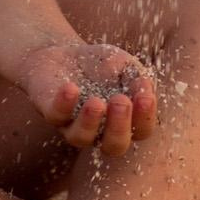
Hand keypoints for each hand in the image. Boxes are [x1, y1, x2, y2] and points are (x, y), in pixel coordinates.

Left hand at [12, 39, 158, 155]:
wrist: (64, 54)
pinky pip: (56, 116)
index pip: (141, 130)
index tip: (145, 98)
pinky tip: (71, 88)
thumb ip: (137, 77)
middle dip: (119, 127)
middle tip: (121, 102)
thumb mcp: (125, 65)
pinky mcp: (52, 113)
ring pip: (80, 138)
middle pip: (114, 146)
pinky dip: (64, 104)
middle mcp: (100, 131)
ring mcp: (73, 125)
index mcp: (124, 121)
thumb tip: (146, 90)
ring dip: (90, 122)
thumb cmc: (101, 65)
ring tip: (96, 102)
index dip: (146, 118)